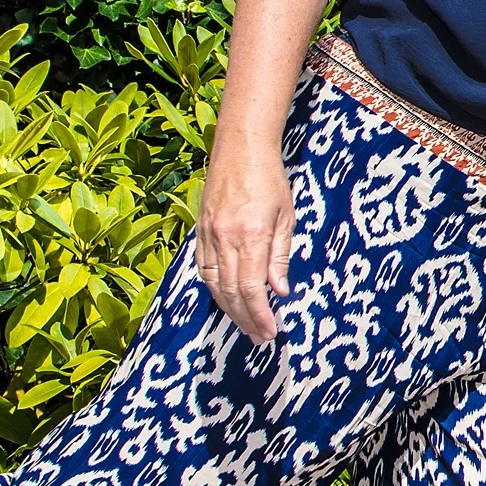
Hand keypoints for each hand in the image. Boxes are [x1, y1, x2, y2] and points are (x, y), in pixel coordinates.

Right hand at [192, 150, 295, 340]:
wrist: (240, 147)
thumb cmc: (269, 178)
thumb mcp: (285, 216)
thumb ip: (280, 256)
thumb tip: (280, 292)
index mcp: (249, 235)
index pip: (252, 289)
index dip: (260, 315)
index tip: (269, 332)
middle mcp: (224, 238)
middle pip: (231, 292)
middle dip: (245, 320)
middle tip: (258, 338)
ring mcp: (207, 235)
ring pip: (214, 284)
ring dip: (229, 309)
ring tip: (244, 326)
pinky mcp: (199, 231)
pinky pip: (203, 269)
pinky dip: (214, 289)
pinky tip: (225, 300)